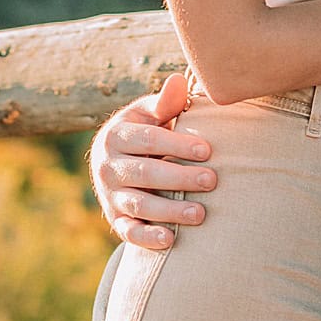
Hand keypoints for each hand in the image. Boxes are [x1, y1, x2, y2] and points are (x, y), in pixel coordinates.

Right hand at [90, 73, 216, 248]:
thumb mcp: (150, 114)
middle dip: (179, 178)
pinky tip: (171, 239)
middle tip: (212, 181)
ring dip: (169, 211)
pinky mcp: (115, 218)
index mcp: (117, 135)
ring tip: (200, 213)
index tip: (207, 151)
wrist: (118, 160)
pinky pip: (129, 232)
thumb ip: (165, 103)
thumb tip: (179, 81)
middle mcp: (108, 166)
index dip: (177, 145)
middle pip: (145, 173)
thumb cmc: (145, 131)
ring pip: (139, 205)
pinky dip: (147, 238)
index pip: (148, 140)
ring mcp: (110, 195)